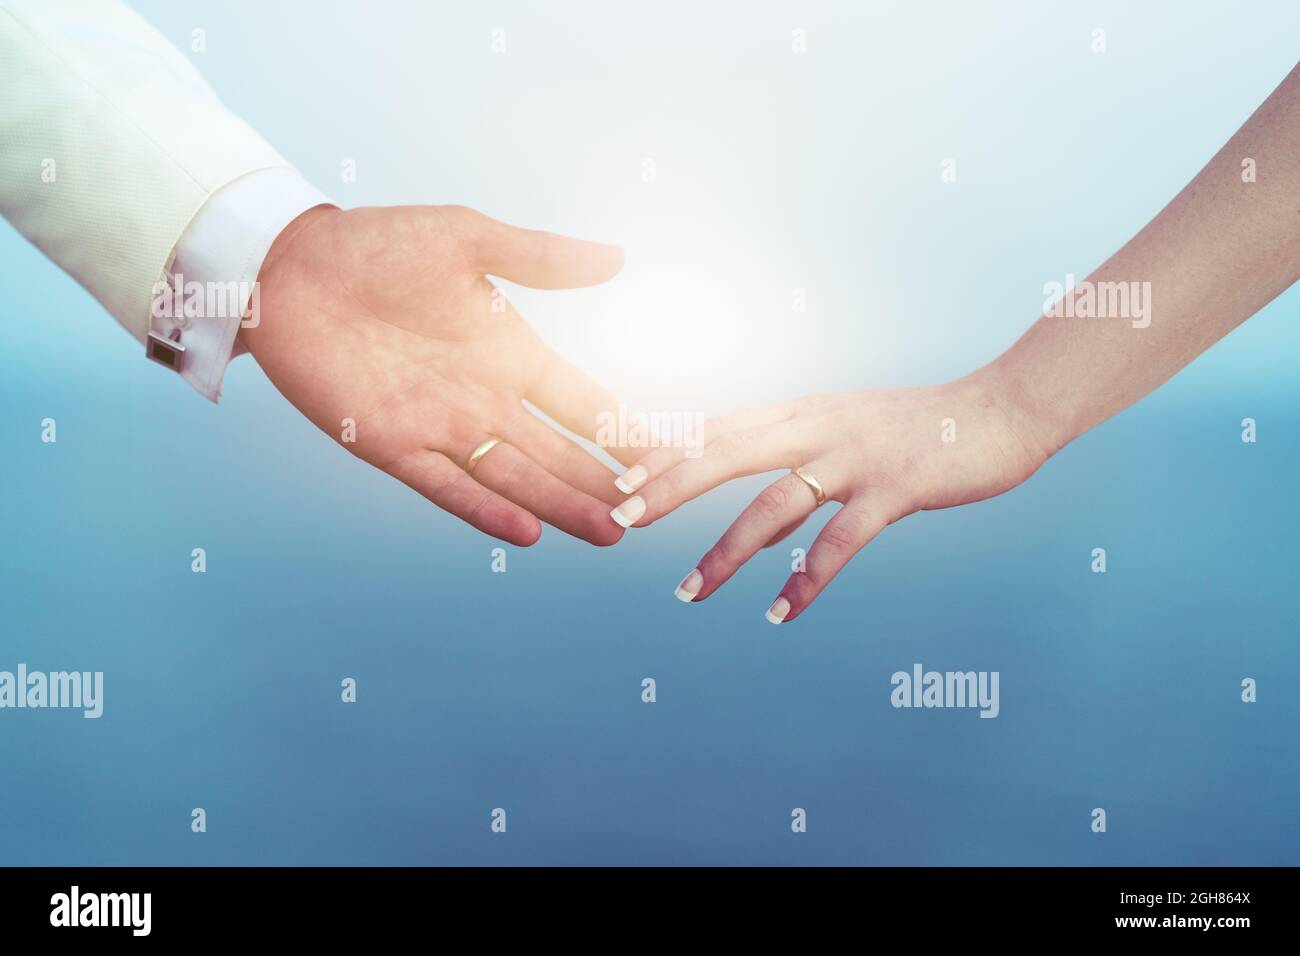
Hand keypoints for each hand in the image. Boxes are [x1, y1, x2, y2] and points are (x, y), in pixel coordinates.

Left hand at [241, 203, 635, 545]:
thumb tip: (617, 257)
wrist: (291, 267)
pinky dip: (485, 510)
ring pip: (514, 477)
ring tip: (609, 532)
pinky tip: (525, 532)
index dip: (624, 429)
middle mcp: (486, 397)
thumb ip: (541, 258)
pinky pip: (446, 485)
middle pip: (557, 451)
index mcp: (511, 352)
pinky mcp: (392, 445)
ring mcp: (442, 426)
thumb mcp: (469, 240)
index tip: (670, 456)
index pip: (582, 401)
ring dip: (561, 505)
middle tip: (650, 515)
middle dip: (601, 483)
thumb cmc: (379, 244)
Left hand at [610, 374, 1051, 621]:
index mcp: (800, 411)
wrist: (1002, 409)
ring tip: (685, 594)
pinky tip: (781, 614)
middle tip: (619, 521)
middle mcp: (817, 427)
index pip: (716, 428)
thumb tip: (749, 487)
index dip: (663, 451)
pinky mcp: (895, 489)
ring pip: (773, 504)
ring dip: (725, 551)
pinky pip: (840, 542)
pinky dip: (807, 580)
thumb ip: (797, 450)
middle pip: (724, 453)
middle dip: (667, 487)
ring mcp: (855, 457)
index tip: (615, 479)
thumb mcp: (845, 425)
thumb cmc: (918, 425)